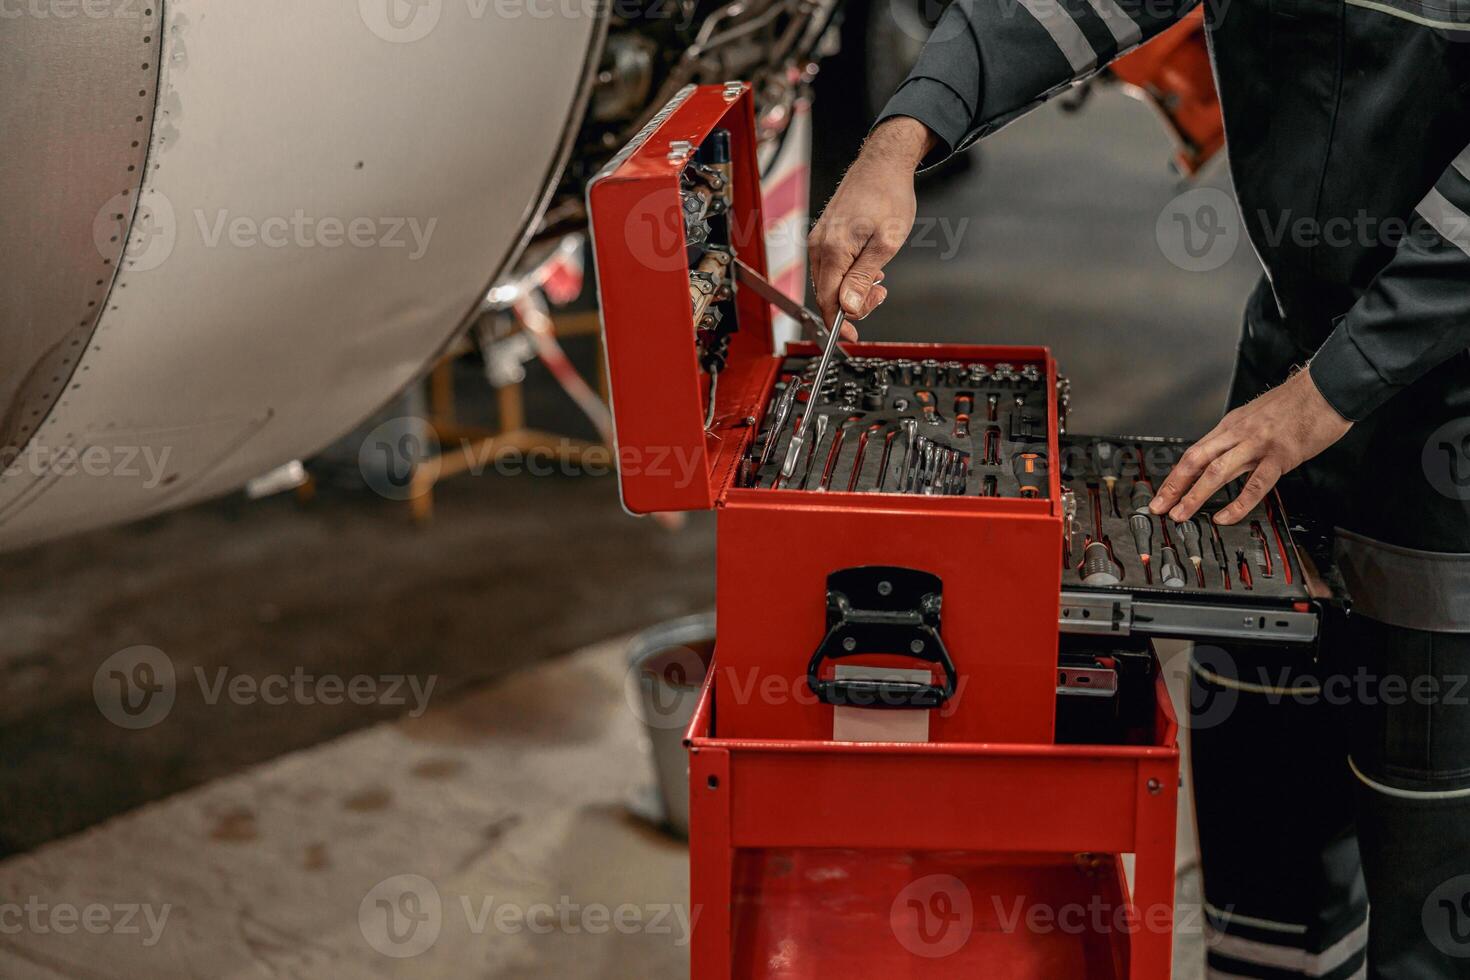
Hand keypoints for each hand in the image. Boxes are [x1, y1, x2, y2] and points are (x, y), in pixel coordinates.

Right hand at [808, 117, 936, 337]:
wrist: (883, 164)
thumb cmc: (889, 197)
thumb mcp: (887, 243)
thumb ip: (863, 278)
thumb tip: (847, 306)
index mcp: (832, 250)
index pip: (829, 300)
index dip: (840, 322)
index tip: (853, 335)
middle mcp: (819, 245)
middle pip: (827, 293)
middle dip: (852, 303)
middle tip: (881, 294)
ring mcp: (819, 239)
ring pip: (828, 281)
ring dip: (852, 289)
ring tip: (879, 280)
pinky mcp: (824, 235)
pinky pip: (830, 267)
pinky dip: (848, 276)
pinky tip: (868, 268)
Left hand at [1149, 366, 1351, 524]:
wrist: (1327, 387)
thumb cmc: (1297, 402)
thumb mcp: (1258, 415)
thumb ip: (1240, 436)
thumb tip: (1226, 454)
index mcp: (1232, 425)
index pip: (1195, 453)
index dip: (1175, 475)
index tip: (1162, 493)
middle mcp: (1238, 433)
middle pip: (1196, 461)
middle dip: (1173, 486)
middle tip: (1158, 507)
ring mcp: (1258, 444)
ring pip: (1217, 472)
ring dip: (1195, 496)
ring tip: (1180, 515)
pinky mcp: (1280, 455)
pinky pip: (1255, 484)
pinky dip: (1237, 503)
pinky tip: (1224, 516)